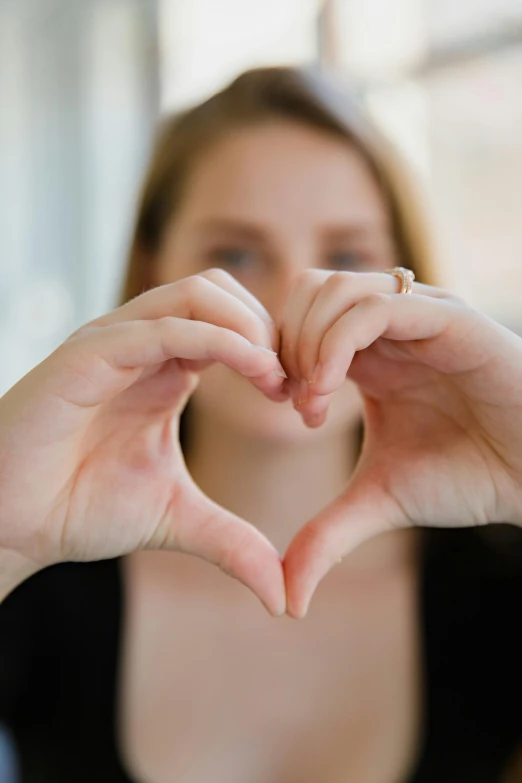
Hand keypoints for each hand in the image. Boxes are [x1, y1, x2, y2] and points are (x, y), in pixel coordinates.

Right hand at [0, 270, 287, 614]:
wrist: (11, 524)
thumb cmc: (80, 509)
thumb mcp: (177, 520)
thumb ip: (232, 542)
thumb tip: (283, 598)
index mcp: (163, 368)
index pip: (232, 323)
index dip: (275, 351)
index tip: (304, 399)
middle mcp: (141, 345)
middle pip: (220, 291)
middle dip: (269, 329)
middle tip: (296, 385)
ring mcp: (114, 343)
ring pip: (197, 294)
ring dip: (250, 327)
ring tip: (277, 378)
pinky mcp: (88, 355)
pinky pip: (164, 328)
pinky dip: (219, 340)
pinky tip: (256, 372)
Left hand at [280, 270, 521, 616]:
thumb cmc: (467, 478)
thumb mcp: (379, 501)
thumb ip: (326, 536)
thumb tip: (286, 602)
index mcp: (372, 352)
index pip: (301, 316)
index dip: (278, 355)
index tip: (284, 406)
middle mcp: (391, 326)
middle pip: (308, 290)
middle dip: (285, 343)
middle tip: (294, 402)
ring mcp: (419, 316)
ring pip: (335, 290)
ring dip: (307, 344)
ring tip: (312, 404)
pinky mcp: (448, 319)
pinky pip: (374, 308)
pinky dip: (335, 345)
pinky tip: (330, 394)